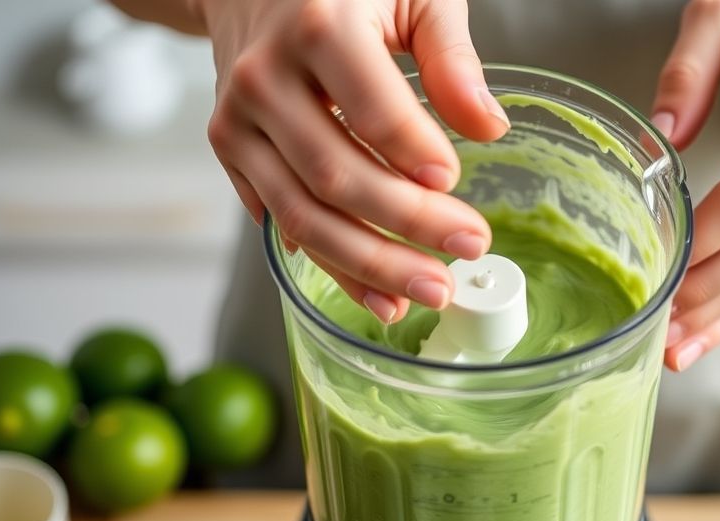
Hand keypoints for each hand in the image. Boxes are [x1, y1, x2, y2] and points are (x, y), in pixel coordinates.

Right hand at [199, 0, 509, 322]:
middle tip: (469, 247)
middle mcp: (265, 79)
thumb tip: (487, 127)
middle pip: (338, 175)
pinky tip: (381, 294)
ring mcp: (238, 122)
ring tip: (430, 289)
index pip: (372, 109)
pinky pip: (283, 223)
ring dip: (372, 265)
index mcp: (318, 28)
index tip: (455, 183)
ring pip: (305, 213)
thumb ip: (450, 56)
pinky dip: (334, 265)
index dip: (416, 152)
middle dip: (409, 224)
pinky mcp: (231, 153)